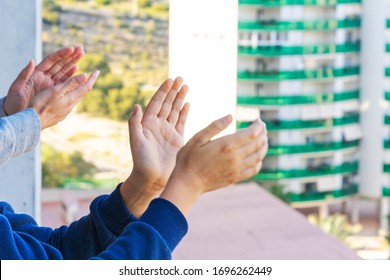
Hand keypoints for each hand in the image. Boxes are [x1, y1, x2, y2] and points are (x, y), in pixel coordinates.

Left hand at [3, 46, 83, 115]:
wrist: (19, 115)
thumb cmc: (14, 101)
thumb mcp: (17, 87)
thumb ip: (24, 74)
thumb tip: (31, 61)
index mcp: (36, 74)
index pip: (51, 60)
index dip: (61, 54)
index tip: (71, 49)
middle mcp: (44, 77)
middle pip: (60, 64)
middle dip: (71, 56)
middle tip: (81, 48)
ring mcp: (50, 84)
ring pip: (64, 71)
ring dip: (73, 63)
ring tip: (82, 54)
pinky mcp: (54, 92)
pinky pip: (65, 83)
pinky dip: (71, 76)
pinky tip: (78, 71)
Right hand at [29, 70, 99, 129]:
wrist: (33, 122)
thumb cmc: (42, 104)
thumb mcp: (56, 91)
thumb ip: (70, 84)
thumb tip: (85, 76)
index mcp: (71, 98)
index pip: (86, 87)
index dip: (92, 78)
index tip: (97, 70)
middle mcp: (71, 106)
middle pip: (83, 92)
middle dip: (87, 83)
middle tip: (91, 76)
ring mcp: (66, 111)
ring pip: (76, 98)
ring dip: (79, 89)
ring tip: (80, 84)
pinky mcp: (60, 114)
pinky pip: (69, 103)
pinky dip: (71, 95)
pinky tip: (67, 96)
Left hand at [120, 77, 189, 216]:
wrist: (152, 178)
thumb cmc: (141, 161)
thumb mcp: (136, 141)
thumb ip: (135, 123)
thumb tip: (137, 105)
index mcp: (147, 124)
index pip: (156, 103)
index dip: (163, 91)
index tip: (170, 80)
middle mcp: (158, 125)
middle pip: (167, 104)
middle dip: (173, 91)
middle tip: (181, 78)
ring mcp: (168, 131)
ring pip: (175, 111)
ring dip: (180, 98)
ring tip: (186, 86)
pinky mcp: (176, 139)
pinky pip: (181, 122)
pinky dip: (184, 113)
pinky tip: (187, 103)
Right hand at [160, 116, 267, 215]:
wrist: (187, 183)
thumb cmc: (189, 159)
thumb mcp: (197, 138)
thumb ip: (214, 126)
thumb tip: (230, 116)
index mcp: (226, 145)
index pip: (251, 133)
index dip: (258, 126)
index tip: (258, 120)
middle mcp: (235, 157)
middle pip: (257, 143)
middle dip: (263, 133)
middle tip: (262, 127)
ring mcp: (236, 169)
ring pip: (258, 156)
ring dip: (264, 146)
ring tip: (264, 139)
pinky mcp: (235, 178)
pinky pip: (254, 169)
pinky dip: (259, 161)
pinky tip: (258, 156)